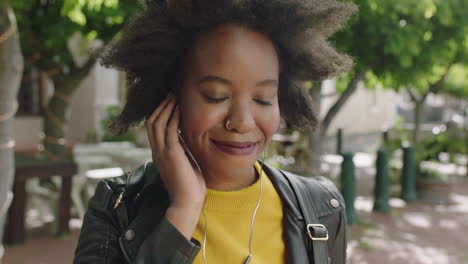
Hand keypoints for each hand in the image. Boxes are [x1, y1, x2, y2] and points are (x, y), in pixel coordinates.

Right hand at [146, 95, 205, 237]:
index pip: (153, 128)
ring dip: (166, 107)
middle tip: (171, 92)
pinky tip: (180, 109)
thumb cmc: (189, 184)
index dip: (159, 112)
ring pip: (157, 123)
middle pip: (151, 122)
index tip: (170, 100)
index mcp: (159, 153)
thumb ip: (181, 149)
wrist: (187, 202)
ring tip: (174, 95)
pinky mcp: (171, 154)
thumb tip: (185, 136)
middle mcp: (157, 151)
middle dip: (161, 105)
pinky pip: (169, 131)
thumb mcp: (183, 162)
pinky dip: (173, 117)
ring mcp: (162, 152)